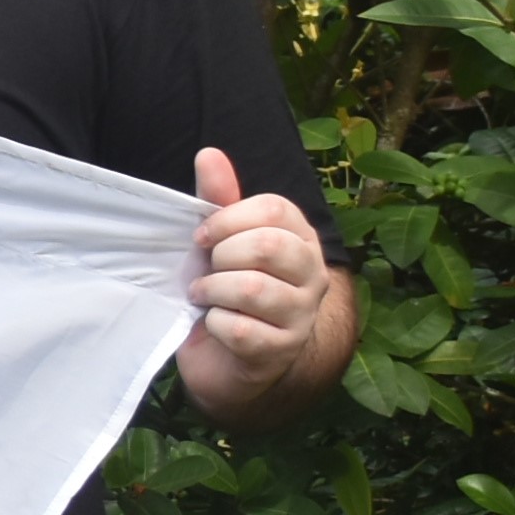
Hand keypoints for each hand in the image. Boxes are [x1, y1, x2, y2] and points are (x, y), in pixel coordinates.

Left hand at [176, 147, 347, 428]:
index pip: (274, 208)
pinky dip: (214, 324)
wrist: (225, 360)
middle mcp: (313, 273)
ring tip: (204, 296)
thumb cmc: (224, 292)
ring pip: (252, 288)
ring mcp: (302, 315)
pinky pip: (239, 328)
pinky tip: (213, 325)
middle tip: (207, 271)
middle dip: (221, 256)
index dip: (227, 218)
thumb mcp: (219, 243)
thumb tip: (209, 153)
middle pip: (266, 245)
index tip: (202, 236)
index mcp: (300, 238)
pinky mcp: (281, 351)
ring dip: (213, 291)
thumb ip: (218, 201)